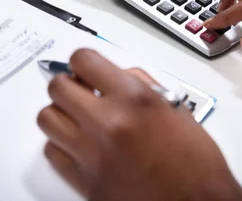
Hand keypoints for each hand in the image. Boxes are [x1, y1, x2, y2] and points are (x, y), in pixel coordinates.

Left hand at [37, 49, 241, 200]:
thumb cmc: (194, 162)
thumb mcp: (175, 109)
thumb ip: (141, 85)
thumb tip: (116, 75)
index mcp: (134, 98)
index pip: (83, 60)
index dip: (82, 61)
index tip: (84, 68)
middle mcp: (108, 122)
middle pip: (58, 87)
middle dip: (67, 84)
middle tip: (79, 90)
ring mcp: (92, 152)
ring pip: (47, 118)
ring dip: (60, 112)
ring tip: (76, 117)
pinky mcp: (83, 180)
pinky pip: (51, 151)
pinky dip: (60, 144)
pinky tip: (78, 144)